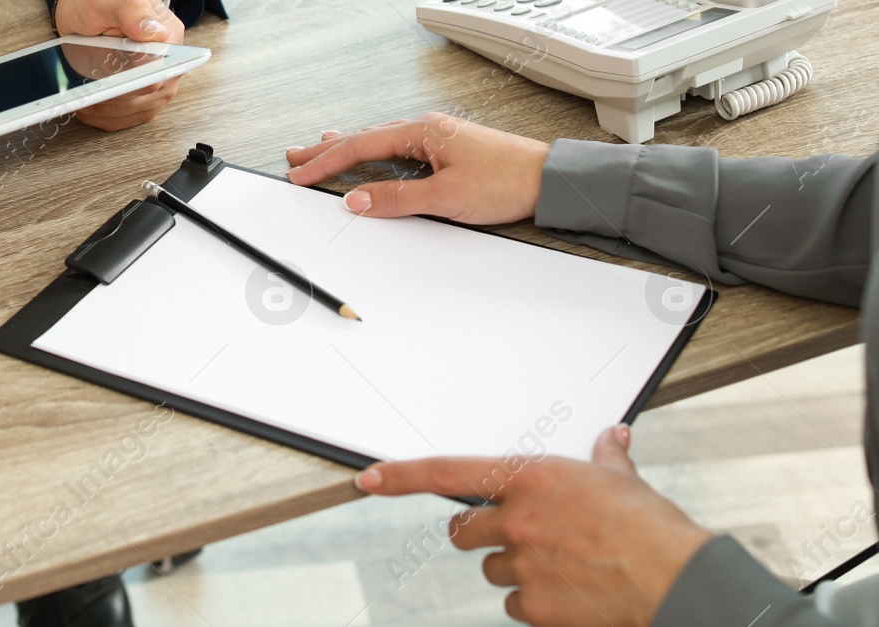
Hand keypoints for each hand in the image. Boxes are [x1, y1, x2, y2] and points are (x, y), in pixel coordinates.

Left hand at [53, 0, 185, 131]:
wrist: (85, 11)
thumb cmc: (99, 1)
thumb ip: (130, 9)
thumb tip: (155, 33)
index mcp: (168, 33)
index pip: (162, 65)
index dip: (138, 77)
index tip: (109, 82)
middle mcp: (169, 62)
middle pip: (149, 92)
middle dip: (116, 96)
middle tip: (85, 94)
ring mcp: (157, 84)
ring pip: (138, 110)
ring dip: (107, 110)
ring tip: (80, 102)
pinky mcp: (141, 99)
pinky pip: (128, 118)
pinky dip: (105, 117)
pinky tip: (84, 109)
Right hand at [283, 112, 549, 223]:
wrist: (551, 180)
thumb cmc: (508, 181)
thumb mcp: (446, 197)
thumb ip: (397, 198)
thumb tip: (356, 200)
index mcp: (422, 131)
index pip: (359, 146)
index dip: (325, 162)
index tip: (298, 174)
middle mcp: (426, 129)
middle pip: (363, 138)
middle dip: (326, 148)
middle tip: (295, 156)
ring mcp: (436, 138)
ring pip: (379, 141)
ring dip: (347, 148)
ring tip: (320, 148)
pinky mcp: (447, 151)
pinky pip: (396, 149)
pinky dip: (372, 153)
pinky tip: (370, 156)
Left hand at [356, 426, 711, 626]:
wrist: (675, 580)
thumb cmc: (651, 527)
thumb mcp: (622, 480)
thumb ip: (605, 457)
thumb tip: (612, 436)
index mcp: (529, 478)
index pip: (446, 472)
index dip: (400, 476)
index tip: (368, 479)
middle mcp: (515, 519)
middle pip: (463, 534)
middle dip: (479, 537)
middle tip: (514, 538)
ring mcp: (521, 565)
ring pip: (492, 572)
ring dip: (515, 571)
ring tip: (564, 568)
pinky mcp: (533, 607)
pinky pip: (516, 606)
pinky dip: (536, 604)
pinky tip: (571, 595)